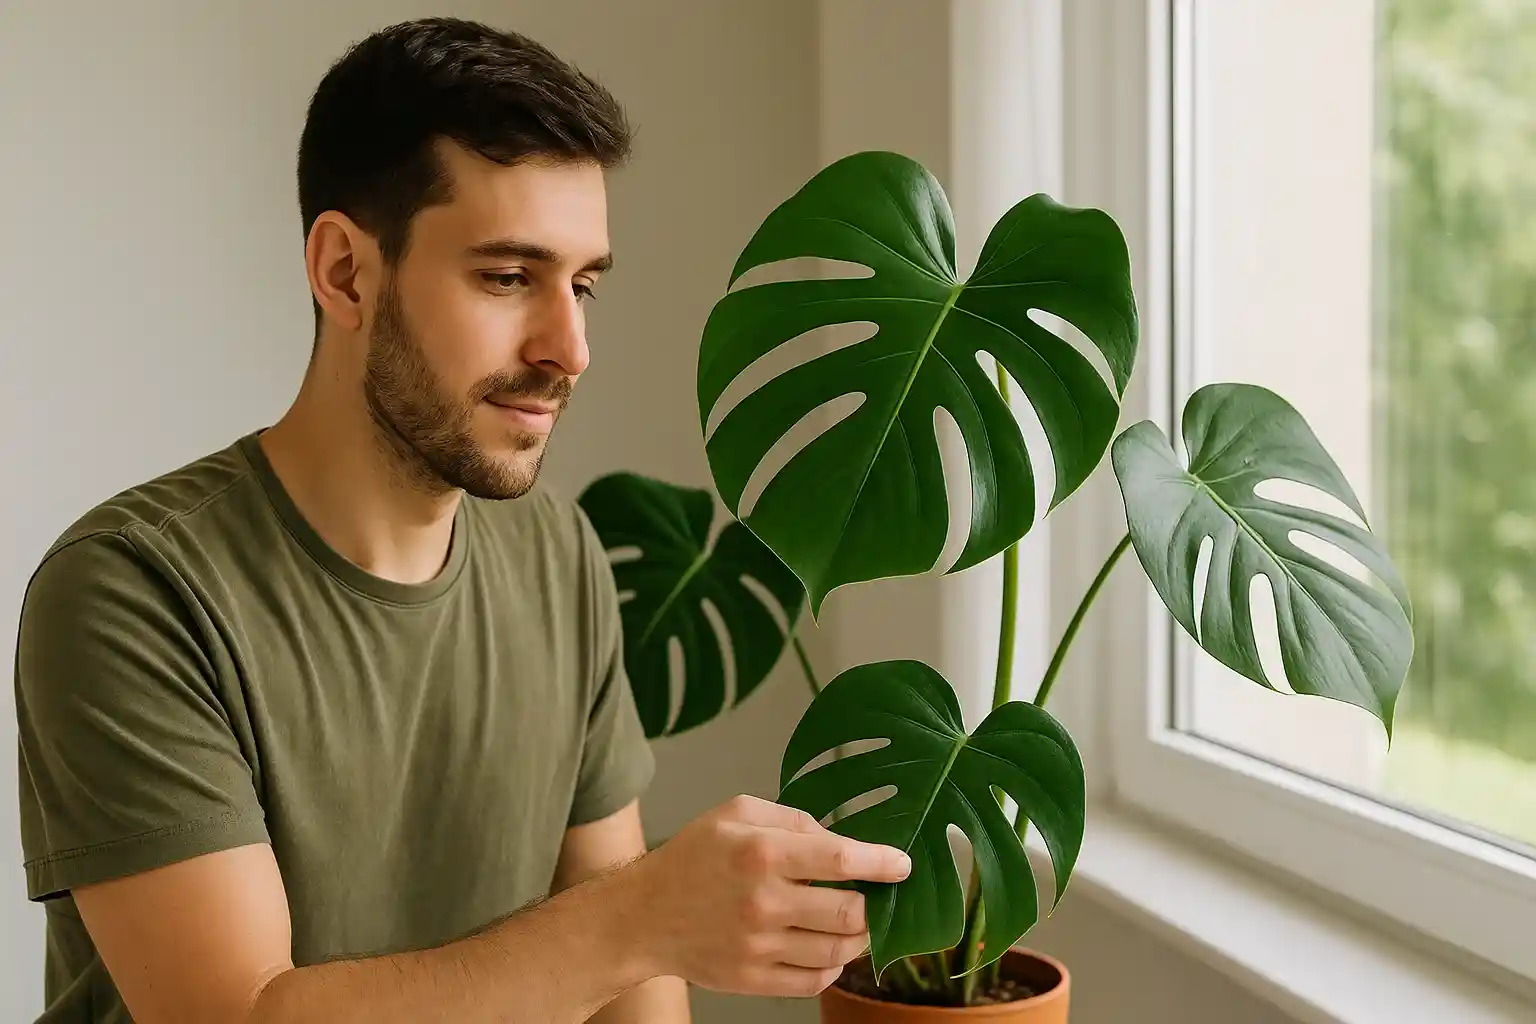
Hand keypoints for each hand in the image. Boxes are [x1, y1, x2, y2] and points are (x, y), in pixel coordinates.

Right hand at [627, 794, 910, 997]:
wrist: (643, 914)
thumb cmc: (693, 857)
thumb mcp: (736, 813)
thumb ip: (793, 818)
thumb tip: (838, 838)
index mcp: (761, 853)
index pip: (841, 860)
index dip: (881, 863)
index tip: (901, 865)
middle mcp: (763, 902)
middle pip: (849, 912)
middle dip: (873, 905)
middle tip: (875, 897)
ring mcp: (758, 947)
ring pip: (838, 951)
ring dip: (858, 937)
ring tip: (855, 922)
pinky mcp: (752, 980)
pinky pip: (815, 980)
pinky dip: (833, 966)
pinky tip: (827, 947)